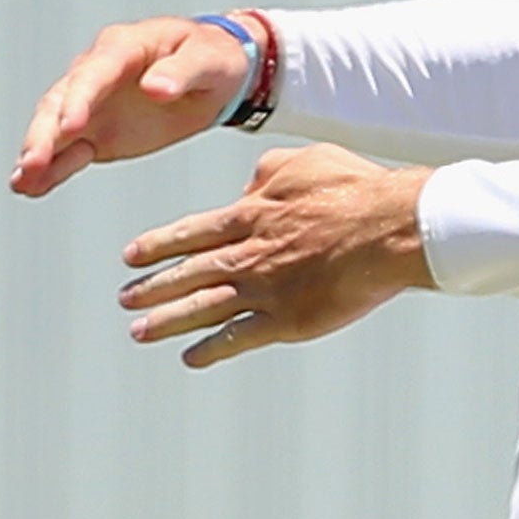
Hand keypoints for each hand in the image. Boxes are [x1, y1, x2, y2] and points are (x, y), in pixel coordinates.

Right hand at [12, 16, 256, 196]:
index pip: (94, 73)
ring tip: (23, 181)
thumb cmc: (215, 57)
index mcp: (124, 47)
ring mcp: (94, 103)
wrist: (218, 72)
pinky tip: (32, 186)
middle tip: (33, 163)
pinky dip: (53, 167)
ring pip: (56, 127)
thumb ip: (182, 72)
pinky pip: (71, 149)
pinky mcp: (99, 130)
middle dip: (45, 133)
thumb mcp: (209, 60)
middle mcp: (98, 72)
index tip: (70, 127)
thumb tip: (155, 88)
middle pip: (61, 101)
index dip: (79, 100)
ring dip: (39, 153)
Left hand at [117, 144, 435, 367]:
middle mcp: (248, 255)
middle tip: (126, 298)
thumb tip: (246, 185)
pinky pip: (238, 338)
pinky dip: (210, 350)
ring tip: (139, 331)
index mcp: (251, 215)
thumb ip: (269, 169)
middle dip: (153, 287)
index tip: (131, 256)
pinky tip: (191, 357)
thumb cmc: (358, 190)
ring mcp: (265, 290)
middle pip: (187, 274)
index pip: (191, 232)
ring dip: (167, 320)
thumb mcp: (308, 160)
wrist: (392, 230)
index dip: (158, 244)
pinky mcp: (288, 320)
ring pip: (202, 308)